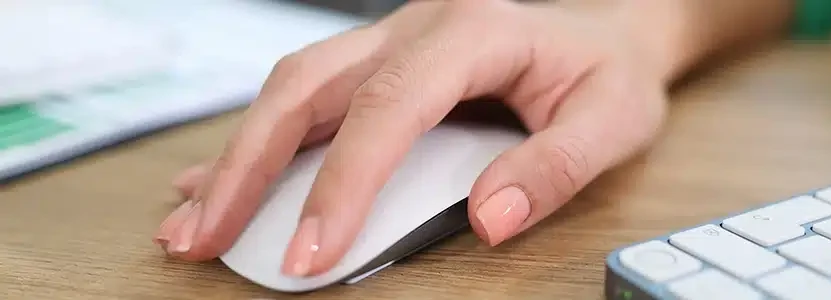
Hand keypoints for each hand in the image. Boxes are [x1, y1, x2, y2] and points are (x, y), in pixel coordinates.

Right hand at [157, 0, 693, 276]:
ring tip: (191, 223)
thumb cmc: (608, 72)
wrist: (609, 31)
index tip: (309, 252)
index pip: (387, 109)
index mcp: (471, 30)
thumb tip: (489, 218)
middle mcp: (416, 26)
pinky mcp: (378, 63)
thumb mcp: (611, 119)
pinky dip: (258, 142)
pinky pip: (305, 96)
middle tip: (202, 240)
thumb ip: (555, 167)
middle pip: (307, 86)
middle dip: (247, 167)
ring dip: (236, 156)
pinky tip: (216, 179)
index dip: (341, 184)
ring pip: (291, 88)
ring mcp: (389, 39)